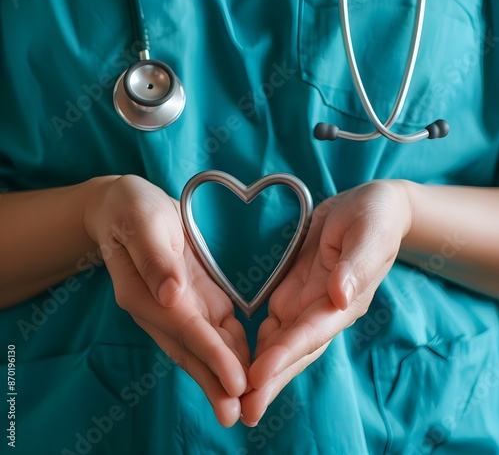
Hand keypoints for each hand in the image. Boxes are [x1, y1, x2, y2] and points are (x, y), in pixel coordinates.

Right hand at [83, 175, 249, 426]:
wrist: (128, 208)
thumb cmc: (132, 210)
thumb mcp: (142, 223)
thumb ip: (154, 258)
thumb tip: (170, 295)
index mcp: (144, 293)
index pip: (183, 328)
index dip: (209, 354)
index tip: (234, 381)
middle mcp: (161, 308)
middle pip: (192, 348)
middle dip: (215, 380)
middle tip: (239, 413)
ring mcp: (180, 306)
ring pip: (205, 344)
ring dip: (224, 373)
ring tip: (246, 402)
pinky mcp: (197, 297)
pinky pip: (216, 327)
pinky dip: (231, 349)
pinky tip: (248, 365)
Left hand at [240, 180, 412, 425]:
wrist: (366, 209)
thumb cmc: (375, 219)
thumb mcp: (370, 235)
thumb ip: (357, 265)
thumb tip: (340, 296)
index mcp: (345, 303)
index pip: (311, 334)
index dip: (286, 356)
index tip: (258, 379)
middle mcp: (324, 311)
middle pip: (294, 351)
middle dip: (270, 381)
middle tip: (243, 411)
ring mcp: (307, 304)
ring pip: (280, 345)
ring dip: (260, 373)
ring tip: (235, 398)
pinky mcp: (293, 293)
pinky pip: (273, 326)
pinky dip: (257, 348)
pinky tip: (238, 362)